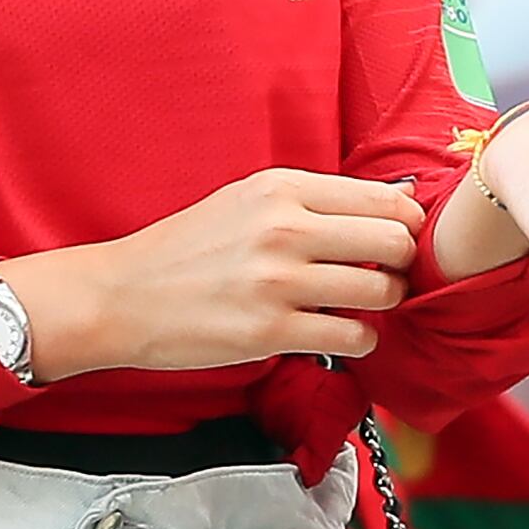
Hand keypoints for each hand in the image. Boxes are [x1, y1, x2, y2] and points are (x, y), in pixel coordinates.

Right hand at [6, 169, 423, 381]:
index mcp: (280, 189)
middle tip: (381, 276)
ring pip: (382, 291)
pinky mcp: (270, 332)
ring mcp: (277, 282)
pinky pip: (353, 337)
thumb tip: (402, 198)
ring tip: (358, 307)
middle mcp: (283, 228)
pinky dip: (359, 340)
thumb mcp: (248, 200)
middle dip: (400, 264)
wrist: (123, 296)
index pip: (384, 198)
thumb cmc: (188, 250)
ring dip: (382, 304)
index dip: (405, 224)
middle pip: (394, 241)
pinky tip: (337, 334)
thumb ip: (318, 200)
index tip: (393, 241)